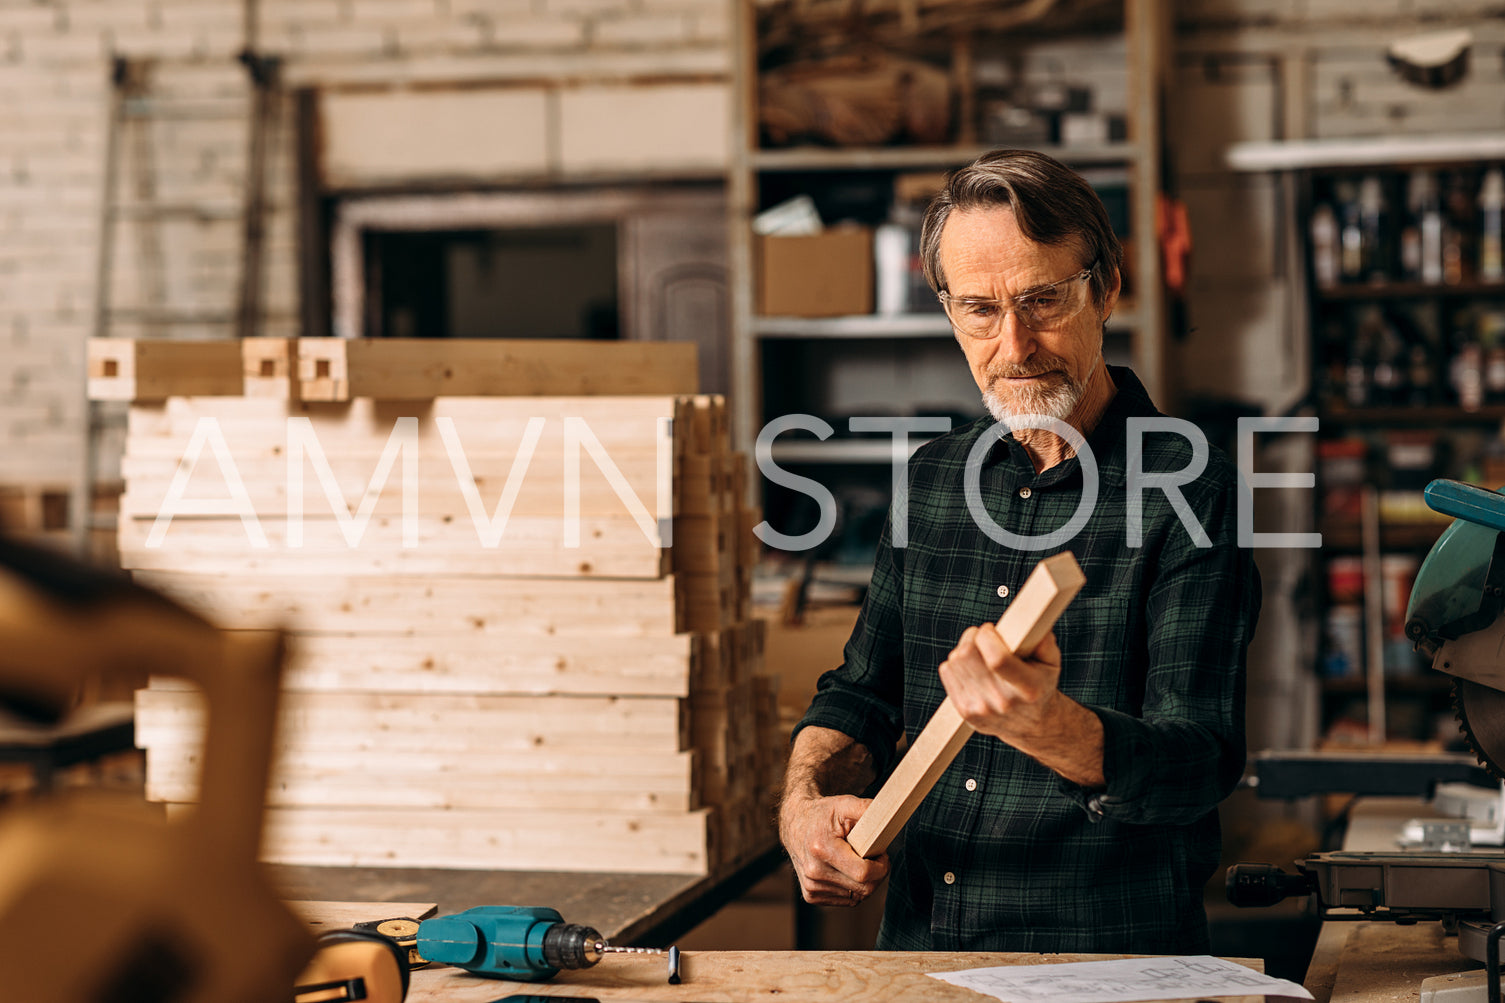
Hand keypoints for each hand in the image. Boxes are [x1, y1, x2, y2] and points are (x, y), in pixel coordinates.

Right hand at [778, 793, 888, 905]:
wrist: (795, 824)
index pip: (863, 873)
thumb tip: (888, 812)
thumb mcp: (844, 804)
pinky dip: (853, 888)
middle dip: (877, 874)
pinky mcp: (811, 896)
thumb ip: (866, 809)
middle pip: (863, 888)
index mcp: (821, 849)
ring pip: (857, 897)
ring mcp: (811, 886)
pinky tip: (848, 871)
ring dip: (865, 882)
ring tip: (859, 861)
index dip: (881, 866)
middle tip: (875, 857)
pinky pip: (847, 900)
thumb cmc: (823, 814)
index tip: (882, 854)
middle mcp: (814, 872)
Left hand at [938, 626, 1065, 743]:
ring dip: (964, 648)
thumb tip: (1029, 623)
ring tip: (980, 653)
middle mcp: (1003, 701)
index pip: (997, 659)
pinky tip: (972, 667)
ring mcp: (982, 709)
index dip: (987, 636)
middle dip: (973, 636)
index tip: (991, 629)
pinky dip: (956, 663)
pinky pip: (947, 671)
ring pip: (955, 660)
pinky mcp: (966, 711)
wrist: (1033, 726)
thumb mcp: (1051, 663)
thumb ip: (1044, 641)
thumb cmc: (1041, 686)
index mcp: (1028, 688)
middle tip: (983, 636)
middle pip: (968, 654)